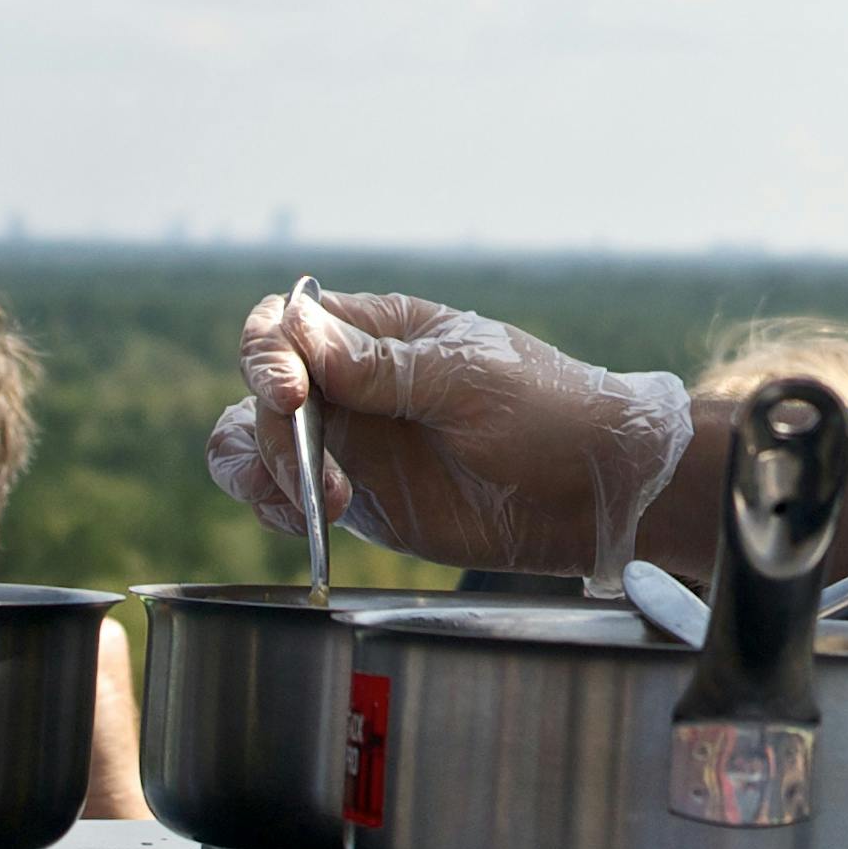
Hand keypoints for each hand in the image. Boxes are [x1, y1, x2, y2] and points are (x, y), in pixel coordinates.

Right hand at [203, 289, 693, 585]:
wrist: (592, 491)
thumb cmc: (546, 413)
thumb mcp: (470, 382)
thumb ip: (382, 367)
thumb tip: (298, 330)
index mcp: (380, 328)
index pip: (287, 324)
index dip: (269, 356)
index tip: (291, 396)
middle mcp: (351, 380)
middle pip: (262, 389)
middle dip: (272, 432)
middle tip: (317, 479)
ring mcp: (349, 439)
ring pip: (255, 440)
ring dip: (262, 470)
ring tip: (312, 507)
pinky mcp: (355, 494)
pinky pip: (284, 495)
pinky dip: (275, 507)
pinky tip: (312, 524)